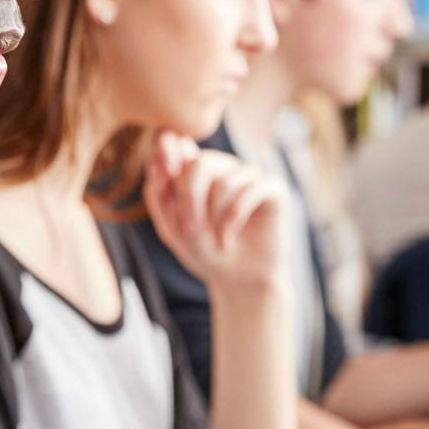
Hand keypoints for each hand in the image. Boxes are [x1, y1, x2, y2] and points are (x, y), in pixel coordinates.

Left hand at [143, 132, 288, 297]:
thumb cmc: (206, 253)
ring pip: (226, 182)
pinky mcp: (272, 188)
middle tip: (190, 230)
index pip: (179, 147)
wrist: (240, 282)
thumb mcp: (172, 229)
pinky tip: (228, 240)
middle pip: (202, 163)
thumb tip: (156, 162)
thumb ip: (160, 196)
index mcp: (197, 173)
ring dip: (215, 217)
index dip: (169, 150)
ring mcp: (249, 177)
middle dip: (190, 198)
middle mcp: (224, 169)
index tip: (163, 168)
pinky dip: (235, 217)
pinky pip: (252, 190)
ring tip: (216, 242)